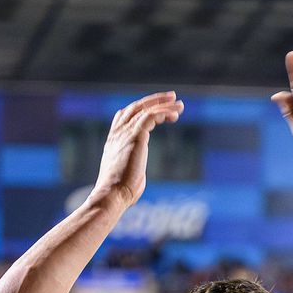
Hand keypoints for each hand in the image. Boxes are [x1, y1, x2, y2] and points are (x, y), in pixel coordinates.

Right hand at [91, 92, 183, 207]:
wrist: (113, 194)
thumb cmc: (121, 193)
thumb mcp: (126, 175)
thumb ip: (133, 168)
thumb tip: (138, 175)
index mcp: (113, 141)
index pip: (124, 116)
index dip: (140, 109)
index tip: (155, 108)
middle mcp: (118, 133)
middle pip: (136, 107)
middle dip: (155, 100)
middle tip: (172, 97)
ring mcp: (125, 133)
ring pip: (145, 109)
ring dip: (164, 105)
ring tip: (180, 105)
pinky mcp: (135, 136)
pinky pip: (151, 116)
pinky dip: (163, 113)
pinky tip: (175, 116)